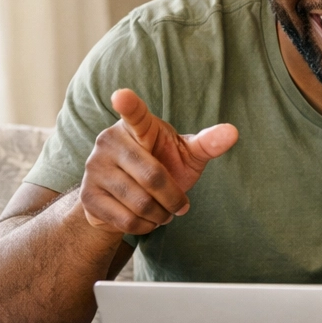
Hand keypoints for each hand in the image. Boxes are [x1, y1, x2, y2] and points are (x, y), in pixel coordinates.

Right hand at [79, 89, 238, 235]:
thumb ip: (207, 144)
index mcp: (136, 127)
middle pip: (153, 177)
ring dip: (161, 215)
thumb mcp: (185, 155)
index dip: (129, 105)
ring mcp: (94, 168)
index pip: (135, 115)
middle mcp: (110, 141)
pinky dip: (145, 227)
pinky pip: (126, 220)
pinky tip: (146, 220)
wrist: (121, 198)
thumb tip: (233, 132)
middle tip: (180, 205)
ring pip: (141, 203)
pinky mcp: (87, 195)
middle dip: (174, 198)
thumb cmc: (161, 166)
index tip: (122, 96)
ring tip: (163, 212)